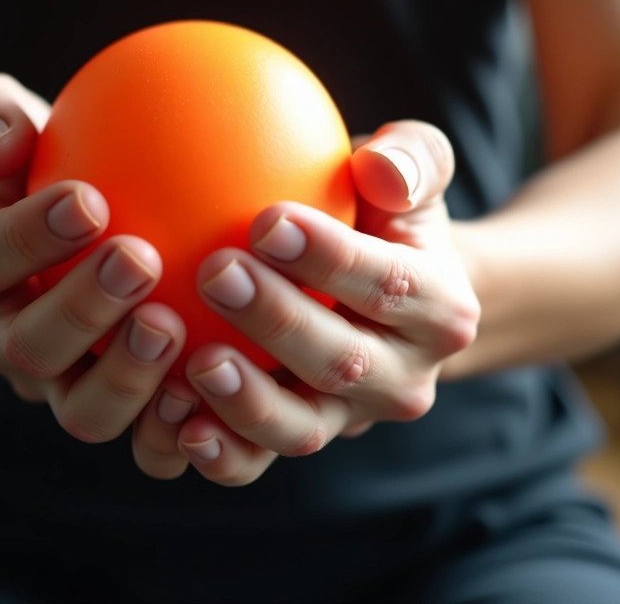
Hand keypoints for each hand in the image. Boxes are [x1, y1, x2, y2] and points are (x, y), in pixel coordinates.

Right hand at [0, 74, 185, 442]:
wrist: (31, 242)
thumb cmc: (25, 165)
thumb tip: (2, 140)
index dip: (29, 236)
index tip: (90, 199)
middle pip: (29, 347)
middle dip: (83, 308)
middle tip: (142, 259)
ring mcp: (53, 389)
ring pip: (82, 412)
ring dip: (129, 376)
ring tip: (174, 324)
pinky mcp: (109, 411)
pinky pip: (141, 441)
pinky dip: (175, 425)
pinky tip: (225, 378)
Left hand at [131, 121, 478, 484]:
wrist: (389, 294)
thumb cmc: (384, 212)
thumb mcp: (412, 171)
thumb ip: (411, 158)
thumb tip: (378, 164)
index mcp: (440, 309)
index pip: (389, 284)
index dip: (329, 258)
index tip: (265, 221)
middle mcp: (404, 377)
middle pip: (343, 361)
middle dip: (278, 321)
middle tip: (216, 272)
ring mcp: (350, 419)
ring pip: (302, 427)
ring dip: (247, 400)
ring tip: (197, 361)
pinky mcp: (298, 439)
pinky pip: (258, 461)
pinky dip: (221, 453)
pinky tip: (178, 425)